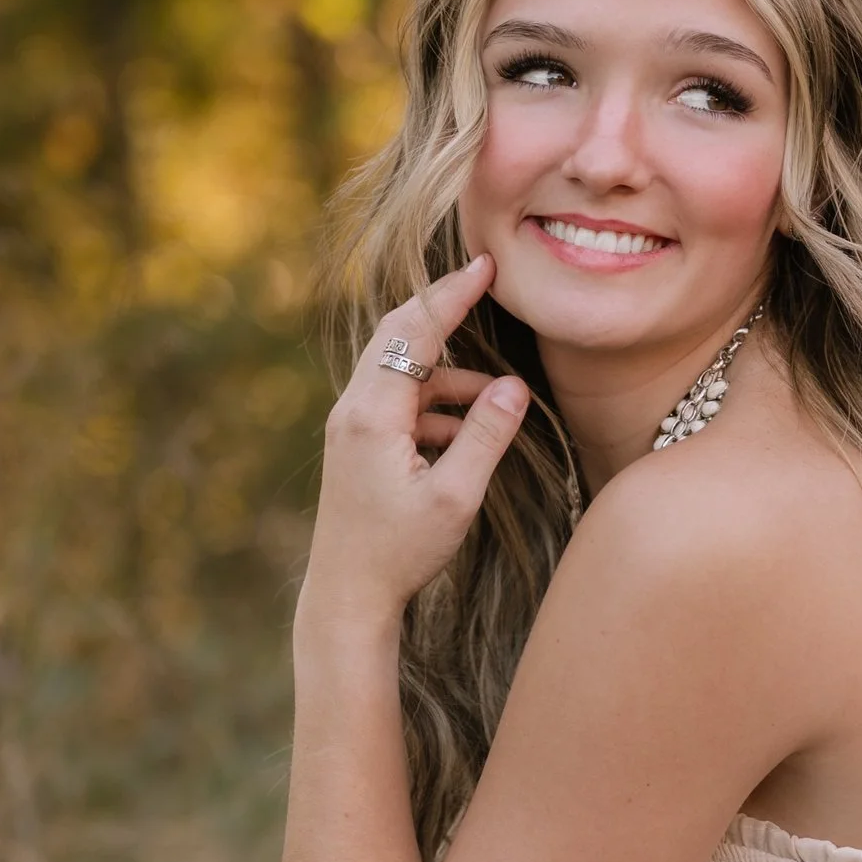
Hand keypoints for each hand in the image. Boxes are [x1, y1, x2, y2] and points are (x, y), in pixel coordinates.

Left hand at [304, 253, 530, 622]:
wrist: (347, 596)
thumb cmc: (400, 552)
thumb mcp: (455, 497)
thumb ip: (486, 436)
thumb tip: (515, 387)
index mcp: (372, 413)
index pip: (413, 331)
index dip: (452, 296)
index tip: (486, 265)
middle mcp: (352, 409)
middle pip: (398, 335)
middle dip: (444, 310)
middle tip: (485, 283)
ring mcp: (351, 425)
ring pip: (402, 372)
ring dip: (450, 376)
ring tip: (500, 401)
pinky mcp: (356, 443)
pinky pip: (399, 403)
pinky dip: (436, 405)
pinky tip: (469, 435)